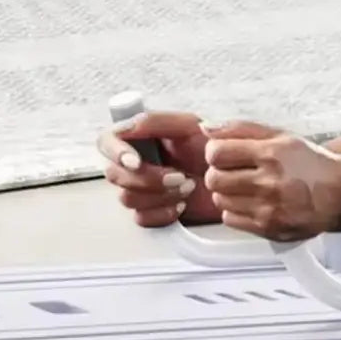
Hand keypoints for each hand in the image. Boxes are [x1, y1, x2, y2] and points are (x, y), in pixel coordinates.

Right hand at [98, 109, 216, 227]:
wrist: (233, 179)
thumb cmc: (213, 149)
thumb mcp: (190, 125)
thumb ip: (158, 121)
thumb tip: (131, 125)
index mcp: (139, 138)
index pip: (107, 142)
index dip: (116, 153)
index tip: (136, 161)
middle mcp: (135, 162)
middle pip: (114, 174)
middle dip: (148, 179)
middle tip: (179, 176)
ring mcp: (140, 188)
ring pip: (127, 198)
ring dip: (159, 195)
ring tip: (187, 187)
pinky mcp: (149, 210)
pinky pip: (141, 218)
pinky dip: (163, 213)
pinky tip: (181, 205)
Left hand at [201, 122, 340, 241]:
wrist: (340, 193)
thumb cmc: (310, 163)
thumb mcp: (280, 136)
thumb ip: (241, 129)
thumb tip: (206, 129)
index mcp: (271, 154)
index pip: (217, 153)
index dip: (215, 152)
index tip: (224, 154)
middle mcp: (269, 182)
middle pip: (214, 179)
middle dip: (218, 173)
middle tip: (232, 172)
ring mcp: (269, 208)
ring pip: (220, 200)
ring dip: (226, 192)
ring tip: (245, 187)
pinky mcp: (269, 229)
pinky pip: (230, 219)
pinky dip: (235, 210)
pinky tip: (251, 202)